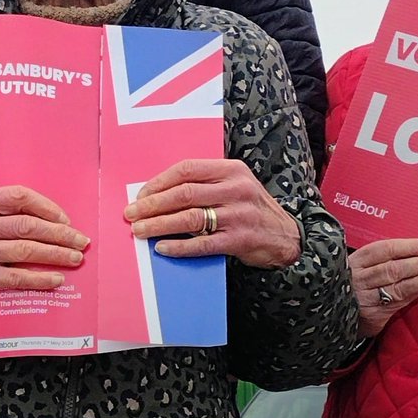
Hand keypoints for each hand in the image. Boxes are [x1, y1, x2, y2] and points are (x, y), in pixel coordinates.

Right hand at [0, 186, 89, 305]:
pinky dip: (39, 278)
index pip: (18, 196)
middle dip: (59, 233)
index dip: (46, 206)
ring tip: (74, 258)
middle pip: (28, 225)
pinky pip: (17, 276)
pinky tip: (55, 279)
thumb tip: (40, 216)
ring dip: (56, 254)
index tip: (63, 217)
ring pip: (26, 250)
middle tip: (79, 239)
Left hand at [123, 158, 300, 268]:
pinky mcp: (239, 240)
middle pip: (184, 193)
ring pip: (190, 217)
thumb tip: (158, 193)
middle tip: (131, 214)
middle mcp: (235, 189)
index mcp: (231, 169)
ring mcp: (238, 215)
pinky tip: (162, 248)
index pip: (187, 169)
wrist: (285, 236)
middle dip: (153, 204)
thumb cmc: (250, 208)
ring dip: (160, 224)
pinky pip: (203, 244)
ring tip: (139, 230)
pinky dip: (180, 246)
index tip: (140, 194)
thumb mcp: (234, 184)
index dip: (159, 182)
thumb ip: (204, 184)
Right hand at [349, 237, 417, 337]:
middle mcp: (360, 278)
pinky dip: (417, 291)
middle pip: (394, 268)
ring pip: (399, 286)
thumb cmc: (356, 283)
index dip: (410, 246)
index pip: (385, 249)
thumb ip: (382, 258)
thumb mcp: (361, 266)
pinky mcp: (374, 314)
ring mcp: (366, 297)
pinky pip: (400, 301)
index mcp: (356, 260)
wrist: (337, 313)